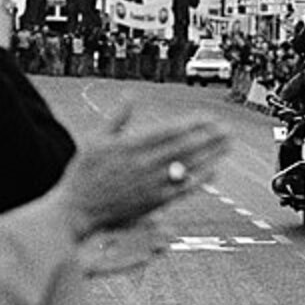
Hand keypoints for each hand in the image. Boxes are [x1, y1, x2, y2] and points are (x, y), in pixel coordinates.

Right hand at [49, 105, 230, 238]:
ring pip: (187, 167)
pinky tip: (214, 170)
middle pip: (184, 148)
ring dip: (210, 155)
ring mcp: (150, 184)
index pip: (169, 132)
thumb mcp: (94, 140)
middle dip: (208, 137)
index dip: (192, 124)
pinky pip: (182, 190)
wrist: (76, 210)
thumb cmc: (84, 173)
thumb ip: (116, 119)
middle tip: (227, 128)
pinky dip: (200, 180)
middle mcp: (143, 164)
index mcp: (129, 146)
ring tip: (227, 145)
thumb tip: (130, 95)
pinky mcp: (153, 202)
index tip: (209, 117)